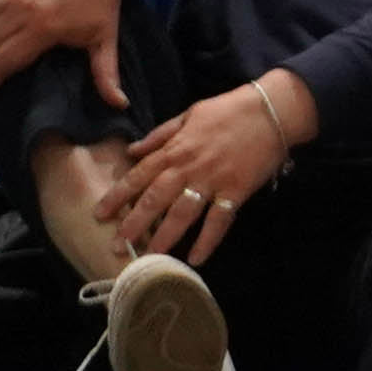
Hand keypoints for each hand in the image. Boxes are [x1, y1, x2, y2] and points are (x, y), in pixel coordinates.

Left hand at [102, 77, 300, 264]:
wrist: (271, 111)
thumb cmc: (228, 111)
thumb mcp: (188, 115)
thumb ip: (160, 136)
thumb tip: (132, 151)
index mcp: (175, 149)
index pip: (138, 175)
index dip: (118, 196)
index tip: (99, 214)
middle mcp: (188, 167)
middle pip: (155, 199)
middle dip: (134, 224)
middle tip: (117, 246)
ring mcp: (213, 181)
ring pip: (182, 214)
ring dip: (165, 238)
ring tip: (150, 259)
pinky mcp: (236, 192)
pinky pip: (219, 221)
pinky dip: (208, 241)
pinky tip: (196, 259)